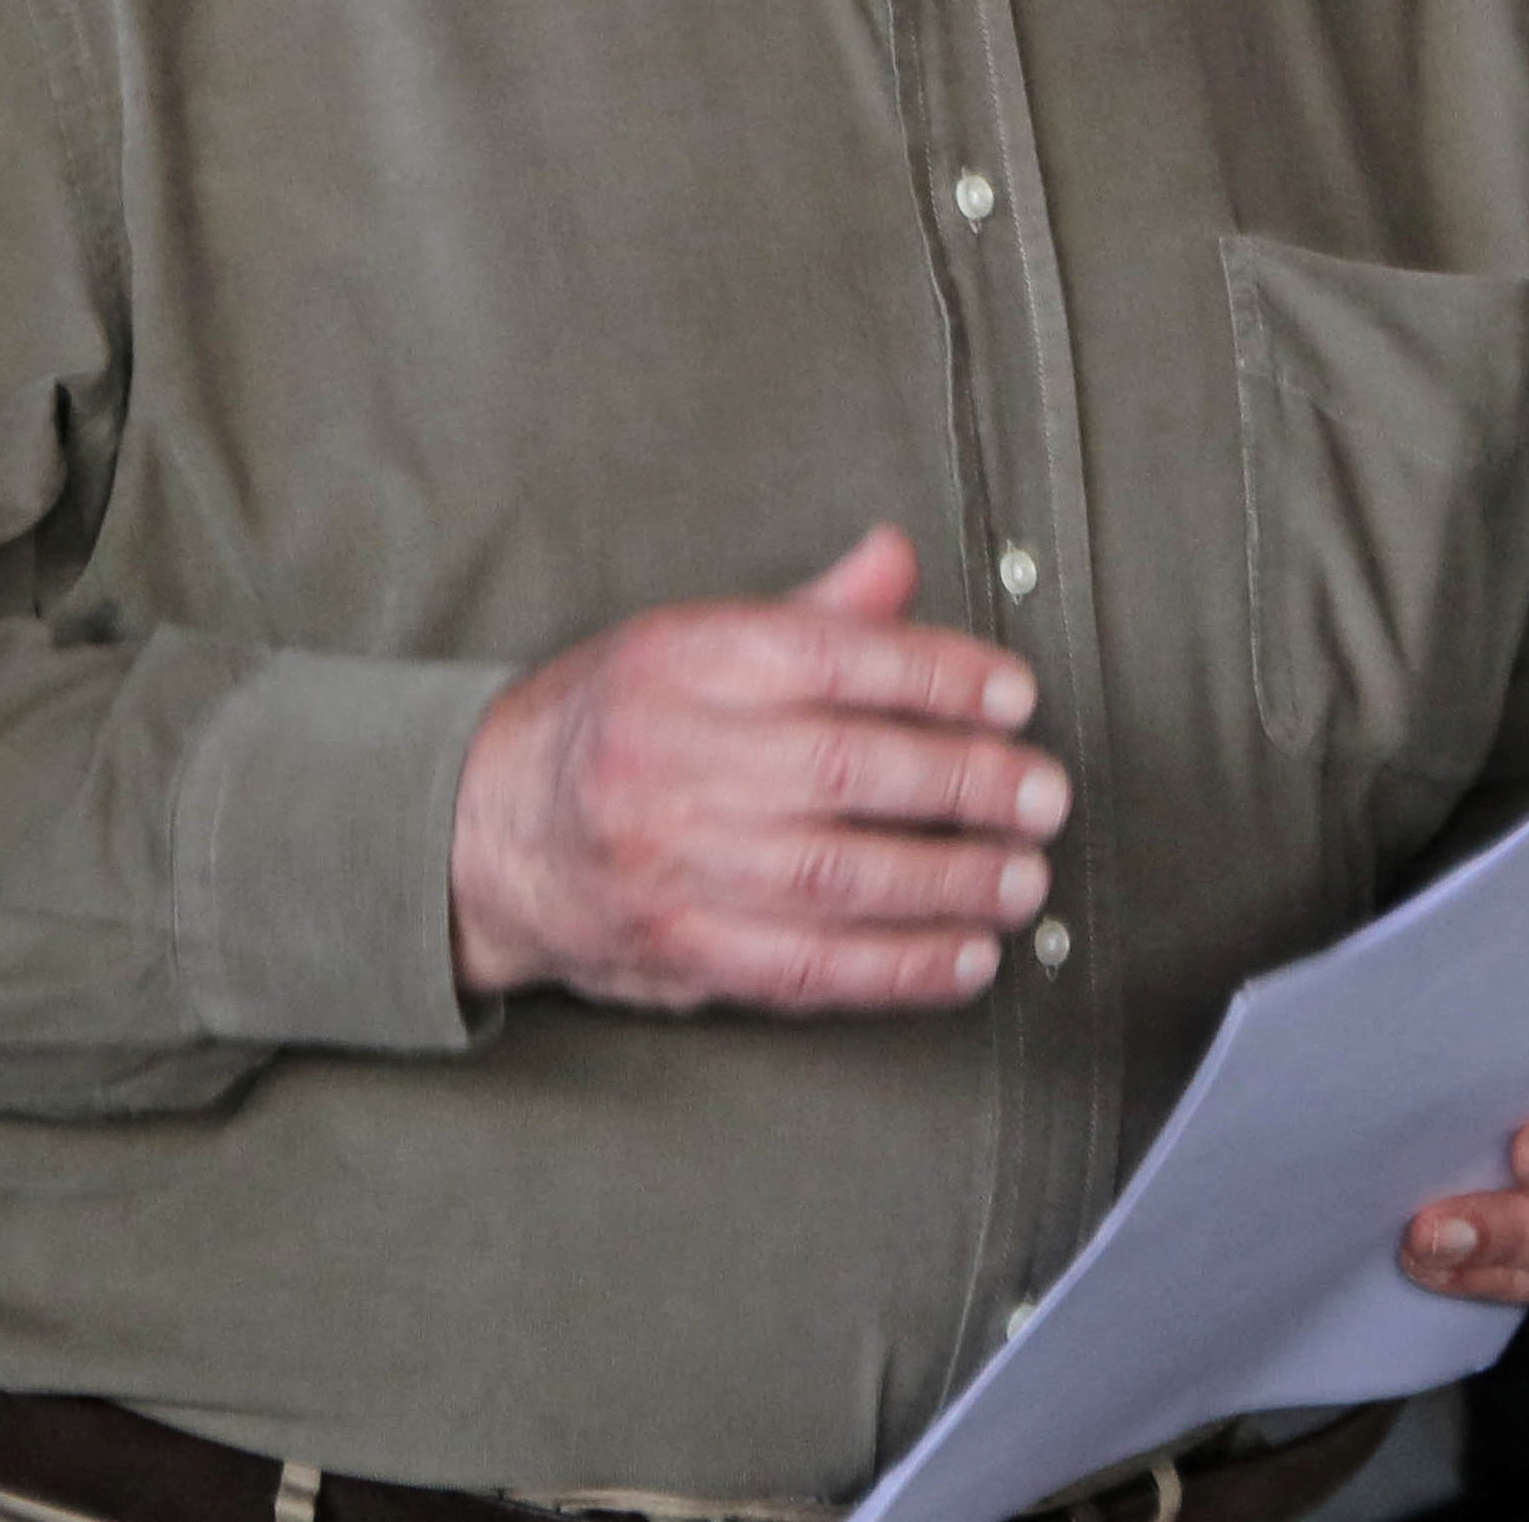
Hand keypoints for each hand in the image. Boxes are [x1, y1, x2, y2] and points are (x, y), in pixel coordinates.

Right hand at [449, 525, 1065, 1014]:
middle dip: (961, 784)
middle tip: (1042, 794)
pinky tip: (964, 955)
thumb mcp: (688, 643)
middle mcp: (669, 757)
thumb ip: (808, 615)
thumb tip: (898, 559)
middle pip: (840, 770)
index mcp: (676, 661)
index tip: (1012, 694)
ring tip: (1021, 877)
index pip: (824, 657)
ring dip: (946, 883)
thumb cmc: (611, 726)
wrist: (487, 835)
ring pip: (831, 878)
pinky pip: (806, 968)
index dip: (932, 675)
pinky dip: (897, 969)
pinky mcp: (680, 951)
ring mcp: (670, 863)